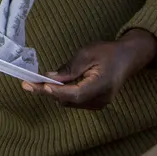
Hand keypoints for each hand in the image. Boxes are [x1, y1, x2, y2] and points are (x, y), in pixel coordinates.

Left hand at [22, 28, 156, 109]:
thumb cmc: (108, 52)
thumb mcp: (87, 54)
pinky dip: (63, 94)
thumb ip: (69, 68)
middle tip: (28, 84)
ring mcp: (99, 103)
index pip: (74, 94)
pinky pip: (75, 101)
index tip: (37, 86)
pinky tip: (53, 85)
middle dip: (48, 92)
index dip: (55, 91)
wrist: (128, 57)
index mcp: (101, 86)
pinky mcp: (96, 103)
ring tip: (37, 83)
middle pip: (69, 100)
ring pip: (70, 103)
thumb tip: (50, 78)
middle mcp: (101, 99)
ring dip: (54, 93)